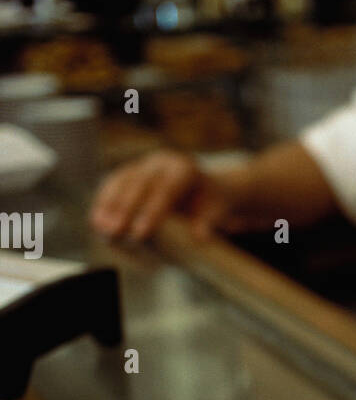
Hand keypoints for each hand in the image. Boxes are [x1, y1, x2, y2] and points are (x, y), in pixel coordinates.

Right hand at [89, 149, 248, 241]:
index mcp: (184, 168)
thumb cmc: (210, 203)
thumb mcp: (217, 211)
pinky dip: (103, 203)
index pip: (166, 190)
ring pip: (121, 182)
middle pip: (139, 184)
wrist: (203, 187)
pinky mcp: (128, 172)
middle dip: (125, 210)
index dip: (151, 212)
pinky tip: (96, 221)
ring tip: (100, 229)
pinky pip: (112, 185)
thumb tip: (200, 237)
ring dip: (108, 206)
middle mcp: (161, 162)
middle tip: (114, 233)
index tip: (140, 234)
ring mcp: (142, 164)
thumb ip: (208, 222)